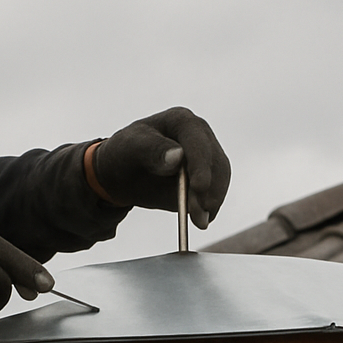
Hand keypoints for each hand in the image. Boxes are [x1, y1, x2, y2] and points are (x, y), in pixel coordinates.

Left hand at [91, 106, 229, 227]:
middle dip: (208, 190)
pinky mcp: (207, 177)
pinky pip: (216, 192)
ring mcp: (206, 157)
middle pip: (214, 162)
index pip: (198, 142)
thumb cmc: (124, 153)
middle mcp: (199, 136)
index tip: (199, 188)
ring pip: (220, 179)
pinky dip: (211, 207)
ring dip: (212, 201)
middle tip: (199, 217)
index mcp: (182, 121)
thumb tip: (178, 156)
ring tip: (199, 221)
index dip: (201, 165)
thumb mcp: (131, 148)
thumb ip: (153, 150)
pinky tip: (202, 219)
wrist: (123, 173)